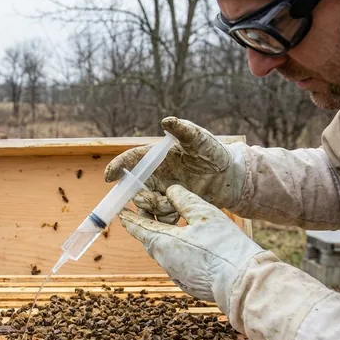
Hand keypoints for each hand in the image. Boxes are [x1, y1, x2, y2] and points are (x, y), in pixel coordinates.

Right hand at [105, 116, 246, 215]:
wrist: (229, 176)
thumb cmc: (213, 152)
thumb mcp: (199, 139)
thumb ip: (183, 130)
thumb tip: (166, 121)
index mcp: (156, 158)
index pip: (131, 160)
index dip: (117, 167)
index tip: (109, 176)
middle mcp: (156, 175)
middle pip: (134, 188)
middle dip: (138, 196)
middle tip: (150, 198)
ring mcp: (163, 191)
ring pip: (146, 205)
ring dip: (153, 209)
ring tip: (171, 207)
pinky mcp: (172, 206)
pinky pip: (161, 217)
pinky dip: (166, 218)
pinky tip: (177, 214)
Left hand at [118, 184, 263, 310]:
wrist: (242, 281)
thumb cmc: (223, 245)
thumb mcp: (203, 214)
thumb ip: (183, 200)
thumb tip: (171, 190)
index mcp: (163, 243)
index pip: (139, 228)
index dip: (129, 218)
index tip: (121, 212)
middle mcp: (165, 262)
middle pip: (150, 241)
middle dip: (149, 228)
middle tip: (149, 216)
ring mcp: (176, 276)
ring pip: (165, 254)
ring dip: (166, 241)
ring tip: (173, 230)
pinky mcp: (189, 286)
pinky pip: (179, 266)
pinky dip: (180, 255)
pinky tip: (194, 250)